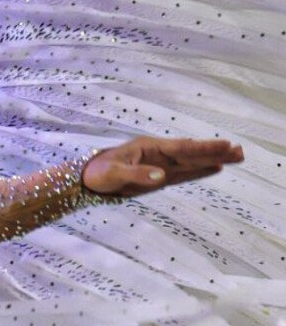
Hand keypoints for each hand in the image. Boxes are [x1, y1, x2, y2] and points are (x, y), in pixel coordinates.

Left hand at [82, 136, 242, 198]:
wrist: (85, 179)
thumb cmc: (96, 173)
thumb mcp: (112, 175)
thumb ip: (137, 175)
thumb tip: (161, 177)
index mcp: (149, 148)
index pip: (181, 149)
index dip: (203, 149)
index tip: (224, 146)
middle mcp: (158, 154)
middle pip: (192, 153)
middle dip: (216, 152)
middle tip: (241, 152)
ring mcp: (160, 165)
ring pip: (191, 163)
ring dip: (213, 160)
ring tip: (237, 157)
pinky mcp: (157, 178)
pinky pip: (182, 174)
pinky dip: (199, 171)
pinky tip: (215, 168)